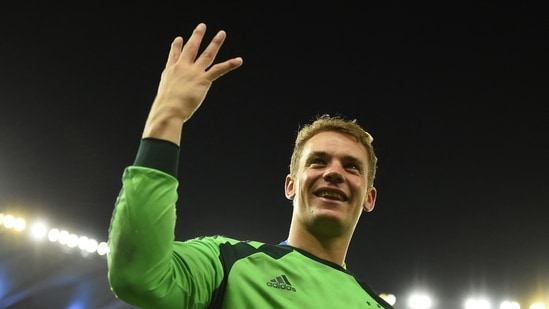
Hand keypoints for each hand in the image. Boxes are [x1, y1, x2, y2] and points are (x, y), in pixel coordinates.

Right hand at [143, 23, 242, 142]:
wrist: (168, 111)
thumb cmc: (164, 111)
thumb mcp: (163, 100)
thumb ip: (167, 101)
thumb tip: (162, 115)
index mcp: (170, 72)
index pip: (174, 56)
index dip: (176, 46)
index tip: (179, 38)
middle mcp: (181, 68)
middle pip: (190, 48)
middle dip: (196, 36)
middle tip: (202, 26)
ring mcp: (193, 72)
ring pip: (207, 54)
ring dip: (215, 42)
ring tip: (222, 33)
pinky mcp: (203, 80)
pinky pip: (219, 69)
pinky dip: (230, 64)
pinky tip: (239, 60)